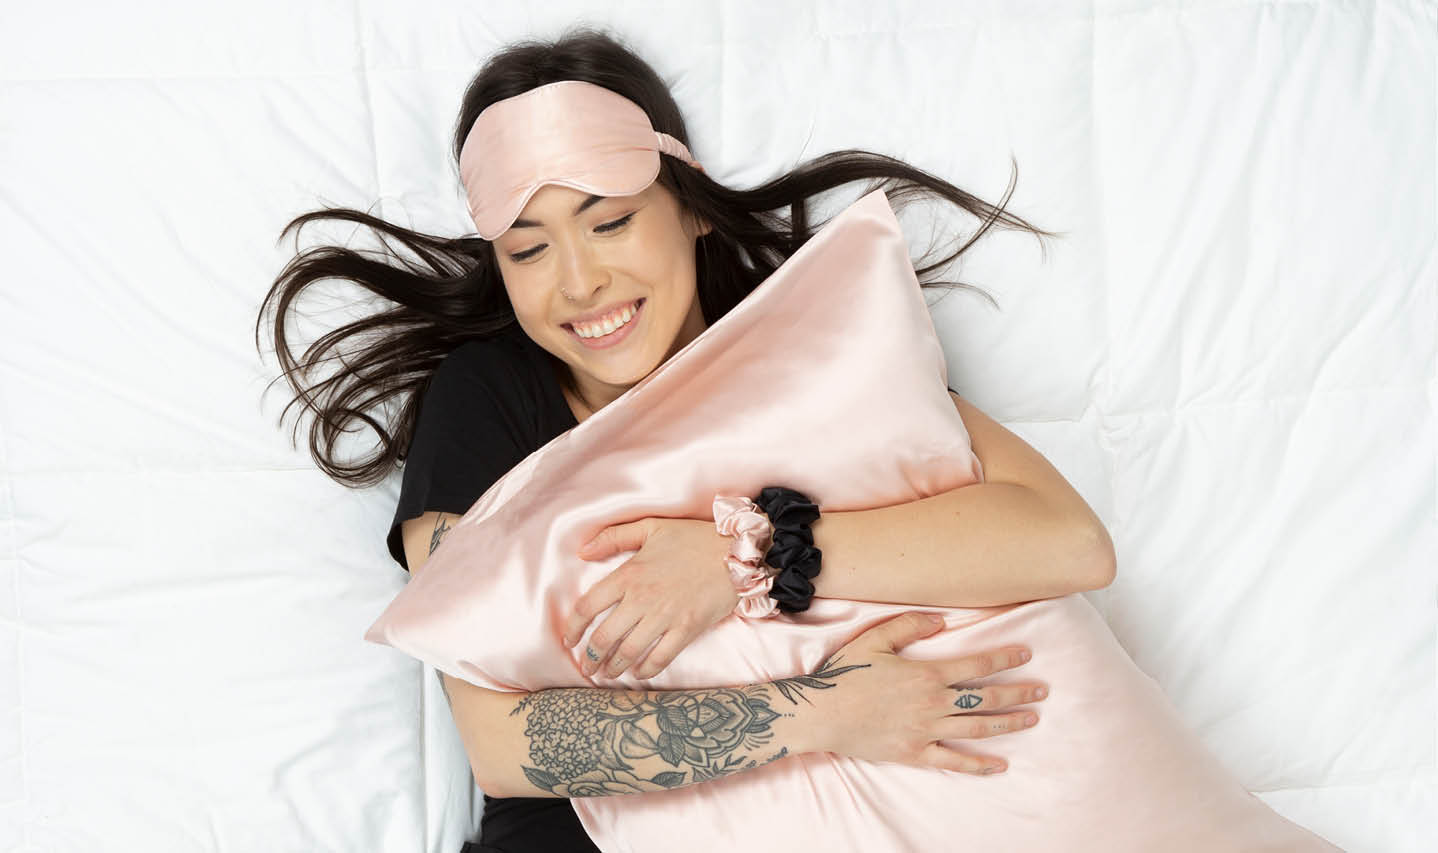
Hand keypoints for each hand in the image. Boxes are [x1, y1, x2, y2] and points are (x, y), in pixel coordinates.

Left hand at [563, 516, 738, 679]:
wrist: (737, 551)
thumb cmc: (693, 538)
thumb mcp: (651, 527)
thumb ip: (613, 537)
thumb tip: (582, 551)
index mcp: (629, 574)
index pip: (588, 606)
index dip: (573, 628)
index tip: (569, 639)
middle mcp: (642, 599)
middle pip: (604, 636)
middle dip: (591, 656)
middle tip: (587, 666)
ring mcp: (665, 616)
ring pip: (629, 651)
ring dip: (613, 667)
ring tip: (606, 674)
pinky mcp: (687, 629)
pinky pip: (660, 658)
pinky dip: (646, 670)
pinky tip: (638, 673)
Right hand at [801, 612, 1046, 775]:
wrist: (822, 713)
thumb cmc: (846, 674)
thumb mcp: (875, 639)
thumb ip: (910, 625)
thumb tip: (942, 620)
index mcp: (927, 674)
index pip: (977, 666)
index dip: (1004, 660)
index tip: (1026, 655)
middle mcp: (933, 704)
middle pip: (986, 699)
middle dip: (1018, 693)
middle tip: (1042, 690)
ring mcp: (926, 731)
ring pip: (977, 728)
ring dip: (1008, 724)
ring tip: (1031, 718)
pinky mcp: (915, 753)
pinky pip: (954, 761)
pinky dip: (979, 765)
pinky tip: (999, 765)